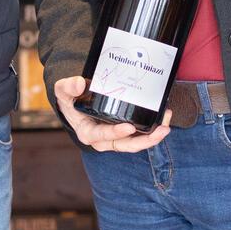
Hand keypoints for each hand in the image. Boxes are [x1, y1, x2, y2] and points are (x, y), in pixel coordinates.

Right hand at [52, 76, 170, 152]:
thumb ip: (68, 87)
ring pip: (136, 143)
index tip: (129, 127)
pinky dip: (152, 129)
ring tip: (167, 125)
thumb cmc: (70, 99)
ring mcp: (116, 136)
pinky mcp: (125, 131)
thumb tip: (79, 83)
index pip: (103, 136)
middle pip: (126, 145)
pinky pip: (139, 135)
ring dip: (153, 137)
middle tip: (162, 130)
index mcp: (87, 132)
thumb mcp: (63, 91)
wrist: (76, 102)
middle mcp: (103, 140)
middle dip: (145, 141)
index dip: (116, 133)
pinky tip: (164, 118)